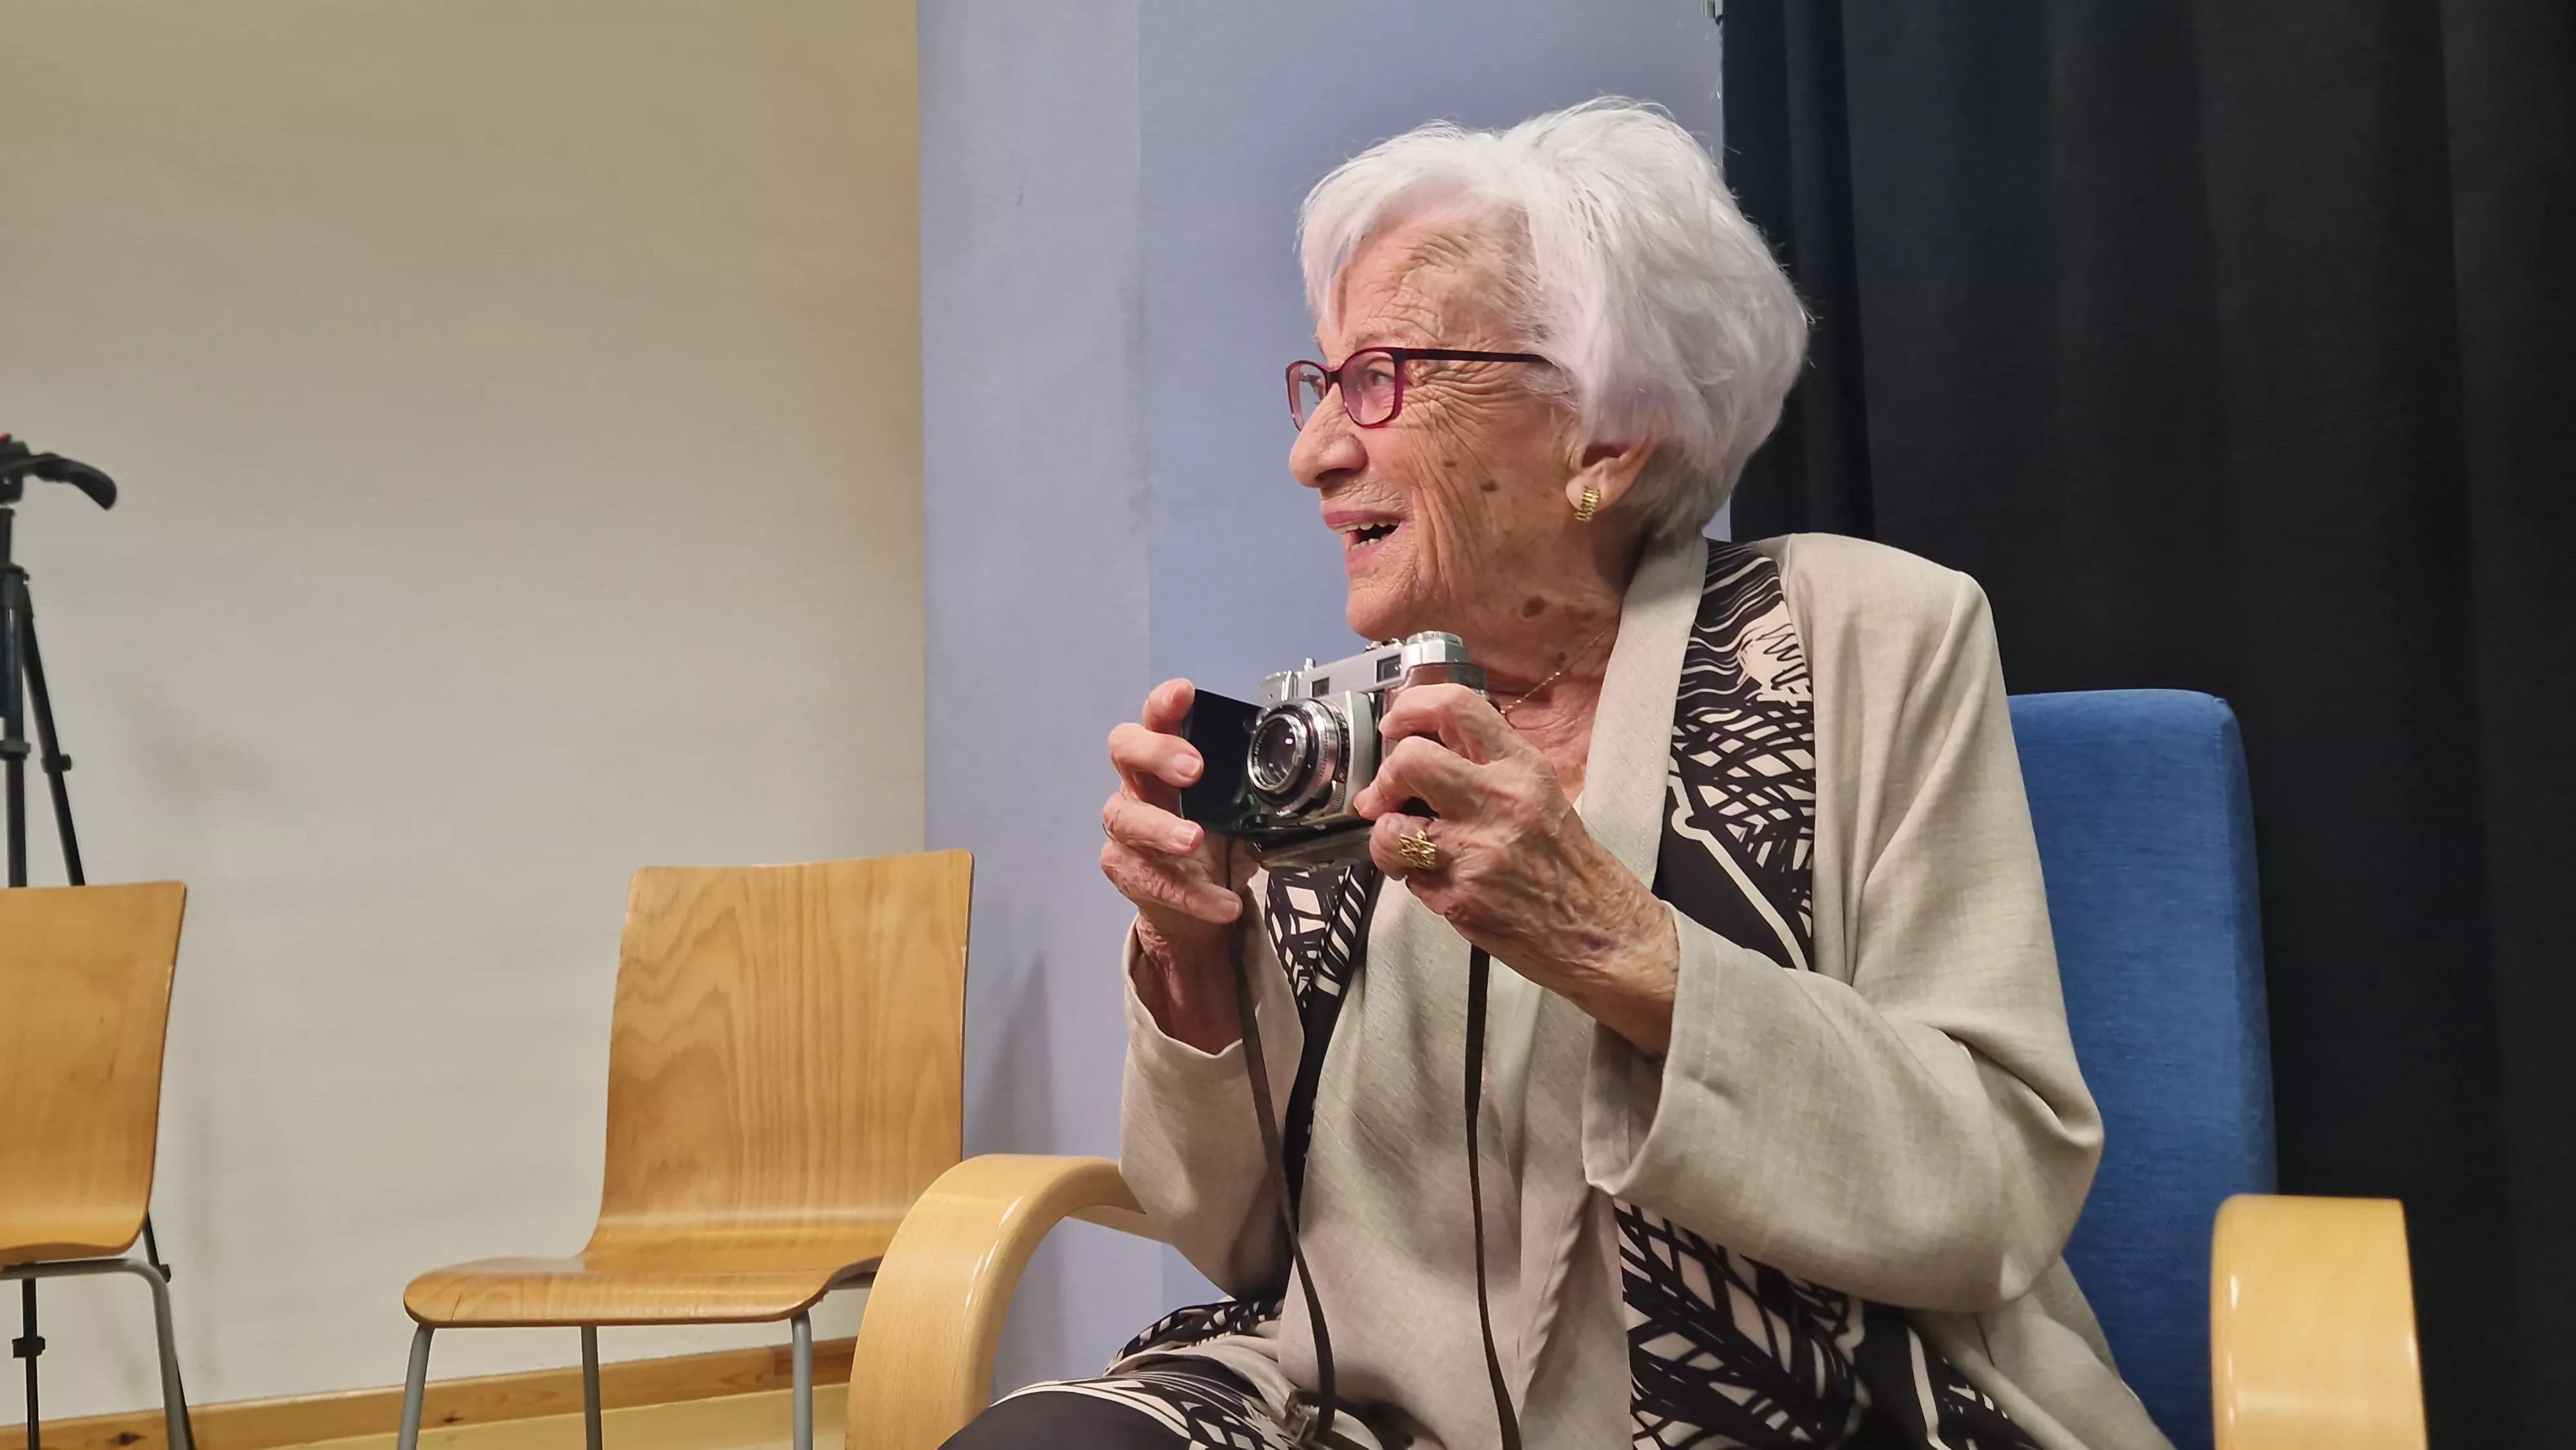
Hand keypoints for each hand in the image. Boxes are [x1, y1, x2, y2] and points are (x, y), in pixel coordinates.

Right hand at [1102, 679, 1255, 1049]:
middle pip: (1125, 750)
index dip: (1165, 703)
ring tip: (1193, 839)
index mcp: (1167, 757)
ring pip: (1129, 819)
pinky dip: (1191, 893)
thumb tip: (1303, 776)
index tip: (1185, 695)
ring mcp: (1125, 826)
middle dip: (1158, 753)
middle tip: (1193, 770)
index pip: (1156, 718)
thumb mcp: (1239, 810)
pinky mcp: (1125, 868)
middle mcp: (1138, 783)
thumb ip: (1254, 790)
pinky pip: (1152, 878)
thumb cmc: (1215, 841)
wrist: (1195, 904)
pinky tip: (1222, 902)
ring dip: (1163, 829)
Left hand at [1350, 684, 1679, 1054]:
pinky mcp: (1461, 898)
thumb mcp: (1540, 794)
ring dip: (1386, 837)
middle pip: (1410, 760)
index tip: (1394, 728)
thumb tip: (1421, 751)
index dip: (1410, 709)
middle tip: (1387, 797)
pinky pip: (1406, 875)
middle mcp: (1501, 801)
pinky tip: (1432, 878)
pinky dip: (1407, 875)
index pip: (1456, 707)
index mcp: (1523, 767)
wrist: (1602, 932)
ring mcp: (1478, 852)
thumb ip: (1487, 767)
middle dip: (1385, 778)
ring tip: (1407, 846)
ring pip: (1390, 827)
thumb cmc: (1568, 865)